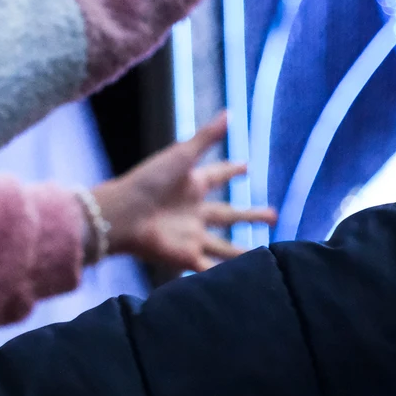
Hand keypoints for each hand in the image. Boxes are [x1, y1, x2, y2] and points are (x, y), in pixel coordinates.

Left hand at [91, 113, 276, 271]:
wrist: (121, 215)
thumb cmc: (147, 181)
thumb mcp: (181, 156)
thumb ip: (206, 138)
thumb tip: (230, 113)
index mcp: (192, 184)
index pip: (219, 175)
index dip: (232, 170)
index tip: (247, 167)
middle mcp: (194, 211)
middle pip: (229, 214)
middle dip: (251, 215)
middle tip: (274, 216)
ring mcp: (191, 235)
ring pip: (225, 246)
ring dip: (243, 251)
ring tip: (264, 255)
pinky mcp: (186, 256)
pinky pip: (211, 268)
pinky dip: (226, 276)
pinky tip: (243, 283)